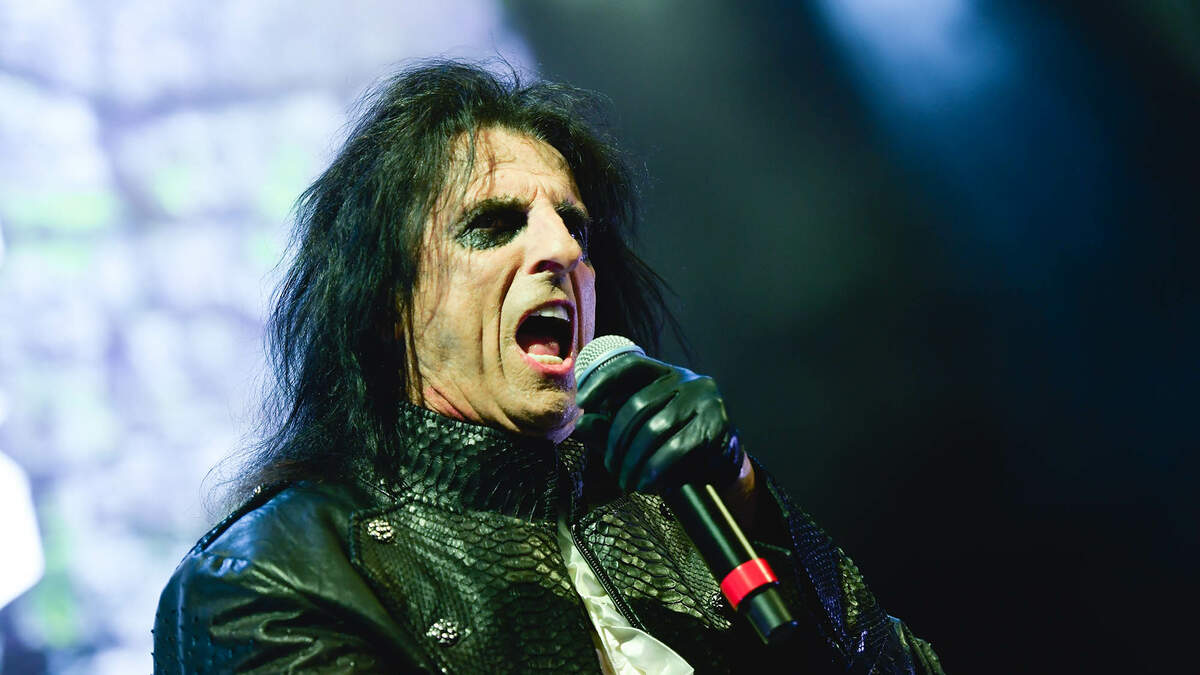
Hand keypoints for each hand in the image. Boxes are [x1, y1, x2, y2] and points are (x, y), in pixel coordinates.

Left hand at [574, 353, 744, 493]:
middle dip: (616, 441)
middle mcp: (686, 380)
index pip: (630, 366)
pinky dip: (655, 470)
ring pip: (654, 429)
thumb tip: (581, 425)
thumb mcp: (637, 434)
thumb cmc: (672, 443)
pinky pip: (677, 449)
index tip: (583, 403)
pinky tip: (646, 484)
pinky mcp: (716, 425)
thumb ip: (607, 428)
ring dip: (634, 461)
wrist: (721, 462)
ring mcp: (704, 400)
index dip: (603, 381)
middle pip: (637, 405)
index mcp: (664, 373)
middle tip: (611, 468)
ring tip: (626, 482)